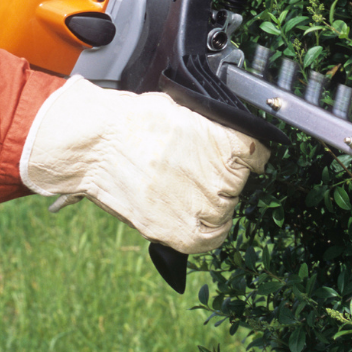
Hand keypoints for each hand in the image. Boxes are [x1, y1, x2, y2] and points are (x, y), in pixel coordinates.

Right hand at [21, 77, 270, 253]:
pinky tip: (196, 222)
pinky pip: (211, 239)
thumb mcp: (181, 112)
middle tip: (194, 174)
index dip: (247, 158)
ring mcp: (203, 205)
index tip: (239, 160)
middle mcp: (221, 176)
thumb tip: (219, 138)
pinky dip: (209, 233)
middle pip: (239, 185)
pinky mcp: (181, 231)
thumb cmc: (130, 123)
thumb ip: (209, 130)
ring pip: (226, 211)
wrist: (94, 146)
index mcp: (226, 142)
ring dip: (213, 206)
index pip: (258, 155)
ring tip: (186, 194)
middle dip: (221, 180)